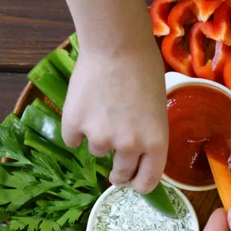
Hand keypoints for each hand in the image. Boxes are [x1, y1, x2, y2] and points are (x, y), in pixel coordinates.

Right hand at [61, 42, 167, 193]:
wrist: (116, 45)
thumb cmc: (144, 70)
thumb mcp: (158, 108)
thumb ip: (148, 135)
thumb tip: (136, 153)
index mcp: (155, 143)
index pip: (147, 181)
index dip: (139, 185)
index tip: (134, 184)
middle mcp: (128, 146)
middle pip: (120, 174)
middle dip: (118, 173)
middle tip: (114, 167)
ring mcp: (100, 137)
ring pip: (96, 150)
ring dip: (98, 137)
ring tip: (102, 108)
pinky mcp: (74, 125)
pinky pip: (72, 138)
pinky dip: (76, 127)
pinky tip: (84, 105)